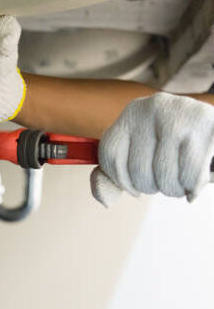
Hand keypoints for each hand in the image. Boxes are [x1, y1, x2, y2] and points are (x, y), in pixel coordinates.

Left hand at [90, 92, 213, 206]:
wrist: (212, 126)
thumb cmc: (171, 146)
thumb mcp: (140, 152)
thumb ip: (114, 177)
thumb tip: (105, 200)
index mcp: (132, 113)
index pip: (110, 155)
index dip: (120, 181)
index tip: (133, 187)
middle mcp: (152, 108)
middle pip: (138, 170)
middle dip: (150, 187)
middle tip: (161, 181)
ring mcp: (180, 115)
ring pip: (164, 176)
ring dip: (172, 189)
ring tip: (178, 181)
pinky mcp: (206, 125)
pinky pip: (190, 176)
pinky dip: (191, 188)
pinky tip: (192, 185)